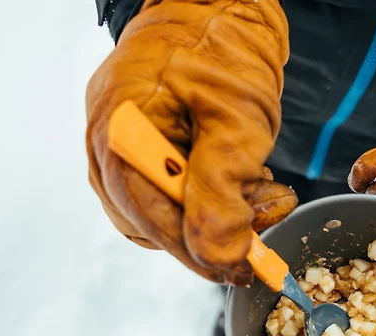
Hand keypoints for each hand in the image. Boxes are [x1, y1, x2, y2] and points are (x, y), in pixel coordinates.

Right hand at [86, 0, 296, 285]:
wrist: (216, 3)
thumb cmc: (223, 44)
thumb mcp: (235, 119)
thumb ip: (223, 190)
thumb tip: (218, 256)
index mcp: (120, 132)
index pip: (150, 217)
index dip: (198, 251)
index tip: (242, 269)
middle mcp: (108, 145)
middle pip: (153, 221)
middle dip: (214, 229)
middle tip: (266, 212)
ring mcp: (120, 146)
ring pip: (164, 213)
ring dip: (217, 213)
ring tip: (261, 187)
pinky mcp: (141, 147)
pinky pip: (168, 193)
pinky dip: (209, 197)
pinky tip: (241, 180)